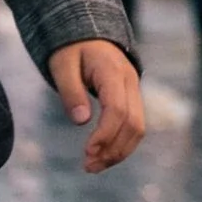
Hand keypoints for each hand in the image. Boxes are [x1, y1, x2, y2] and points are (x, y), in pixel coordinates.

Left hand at [47, 39, 144, 174]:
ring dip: (119, 152)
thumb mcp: (62, 65)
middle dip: (113, 149)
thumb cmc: (71, 49)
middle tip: (88, 166)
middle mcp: (130, 82)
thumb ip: (71, 91)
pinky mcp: (132, 100)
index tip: (87, 152)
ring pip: (138, 128)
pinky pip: (134, 126)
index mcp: (112, 71)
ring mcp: (134, 91)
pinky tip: (103, 156)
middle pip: (133, 123)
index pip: (117, 109)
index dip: (105, 134)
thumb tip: (81, 121)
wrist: (89, 35)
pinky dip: (121, 144)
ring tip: (93, 167)